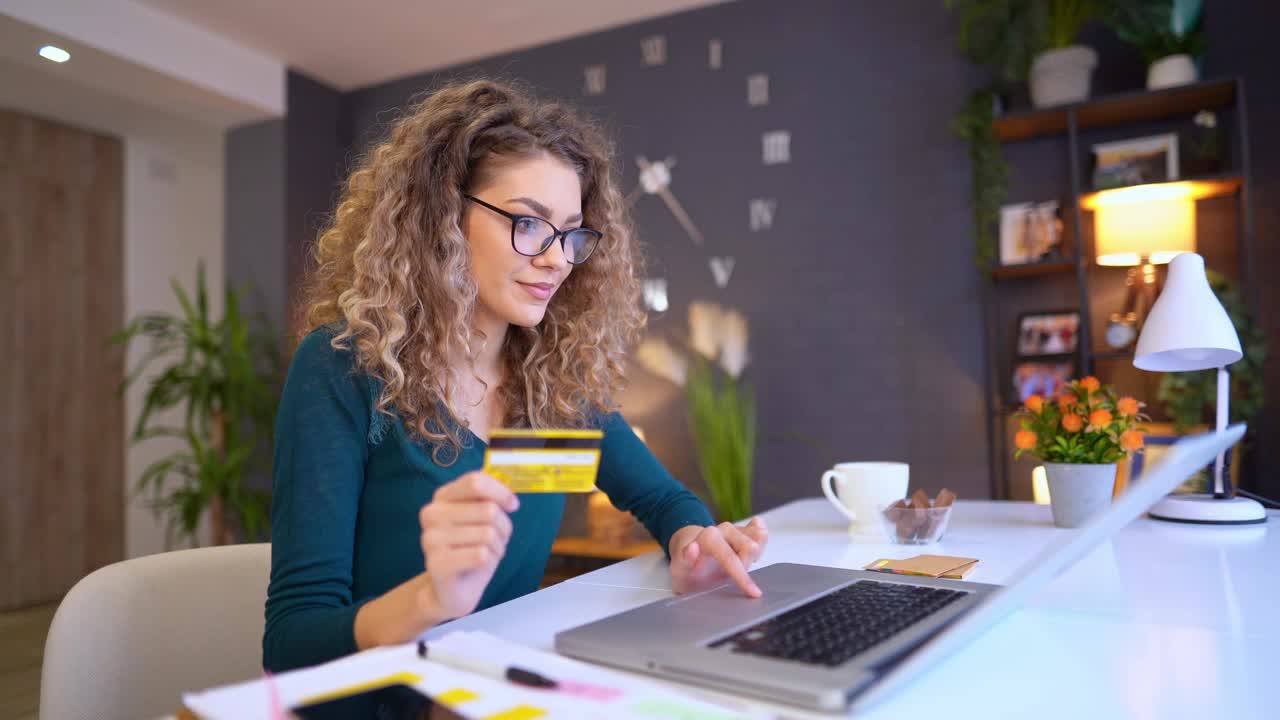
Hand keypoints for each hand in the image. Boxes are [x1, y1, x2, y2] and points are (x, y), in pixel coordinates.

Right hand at [418, 471, 518, 619]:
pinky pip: (481, 554)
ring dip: (497, 546)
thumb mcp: (483, 518)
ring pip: (487, 533)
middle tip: (496, 540)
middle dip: (503, 527)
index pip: (475, 481)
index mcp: (442, 497)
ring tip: (486, 554)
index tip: (512, 506)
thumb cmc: (472, 549)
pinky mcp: (437, 563)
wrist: (452, 590)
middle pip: (488, 510)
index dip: (501, 493)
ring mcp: (431, 539)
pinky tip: (478, 566)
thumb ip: (491, 500)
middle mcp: (431, 514)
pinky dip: (489, 560)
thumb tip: (510, 500)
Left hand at [668, 517, 768, 597]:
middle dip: (745, 567)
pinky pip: (762, 533)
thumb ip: (685, 560)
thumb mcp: (679, 570)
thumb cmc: (687, 568)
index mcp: (708, 538)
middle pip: (750, 548)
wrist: (690, 559)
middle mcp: (723, 529)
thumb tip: (692, 547)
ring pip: (759, 538)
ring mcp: (736, 528)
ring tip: (738, 566)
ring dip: (753, 557)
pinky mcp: (746, 529)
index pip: (730, 558)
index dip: (743, 577)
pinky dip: (761, 546)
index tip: (753, 592)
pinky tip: (748, 556)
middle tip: (730, 576)